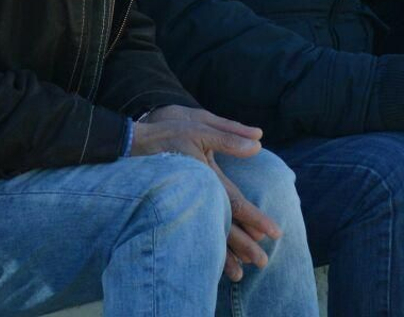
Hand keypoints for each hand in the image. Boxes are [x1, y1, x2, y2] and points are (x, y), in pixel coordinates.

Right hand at [135, 106, 280, 281]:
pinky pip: (191, 233)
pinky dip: (204, 249)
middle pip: (222, 226)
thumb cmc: (168, 134)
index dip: (255, 217)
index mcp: (204, 177)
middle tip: (263, 262)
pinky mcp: (172, 211)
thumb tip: (259, 144)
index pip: (234, 202)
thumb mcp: (199, 128)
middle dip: (243, 246)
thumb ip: (229, 137)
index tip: (274, 233)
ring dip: (224, 255)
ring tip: (240, 275)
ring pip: (205, 235)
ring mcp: (181, 206)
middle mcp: (193, 196)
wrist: (130, 145)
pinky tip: (214, 263)